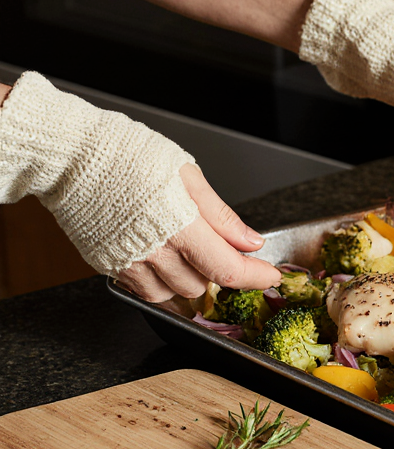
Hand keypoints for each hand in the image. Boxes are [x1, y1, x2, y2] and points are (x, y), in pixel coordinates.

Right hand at [116, 165, 280, 301]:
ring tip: (188, 250)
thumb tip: (251, 241)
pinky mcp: (108, 267)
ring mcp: (127, 263)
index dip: (254, 277)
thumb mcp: (187, 174)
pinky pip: (145, 292)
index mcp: (178, 225)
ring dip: (190, 279)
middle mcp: (152, 251)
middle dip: (218, 271)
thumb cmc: (126, 154)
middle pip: (201, 285)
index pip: (227, 269)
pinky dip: (162, 284)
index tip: (268, 275)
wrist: (70, 155)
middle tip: (219, 246)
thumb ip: (221, 215)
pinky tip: (165, 259)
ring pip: (174, 294)